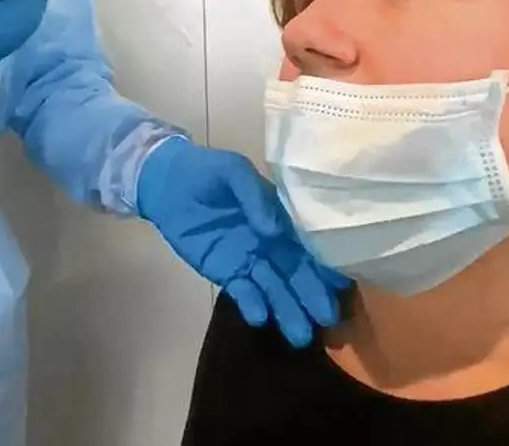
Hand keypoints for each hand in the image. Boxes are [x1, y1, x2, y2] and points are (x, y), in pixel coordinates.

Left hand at [137, 138, 351, 346]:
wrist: (167, 184)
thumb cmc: (206, 172)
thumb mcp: (232, 172)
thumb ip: (254, 196)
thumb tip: (272, 230)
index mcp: (281, 216)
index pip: (308, 242)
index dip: (324, 261)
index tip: (341, 283)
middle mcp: (272, 242)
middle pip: (296, 271)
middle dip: (312, 294)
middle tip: (328, 320)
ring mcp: (250, 259)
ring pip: (274, 287)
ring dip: (287, 309)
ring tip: (301, 335)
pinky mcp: (226, 272)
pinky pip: (243, 291)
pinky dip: (252, 304)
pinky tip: (261, 319)